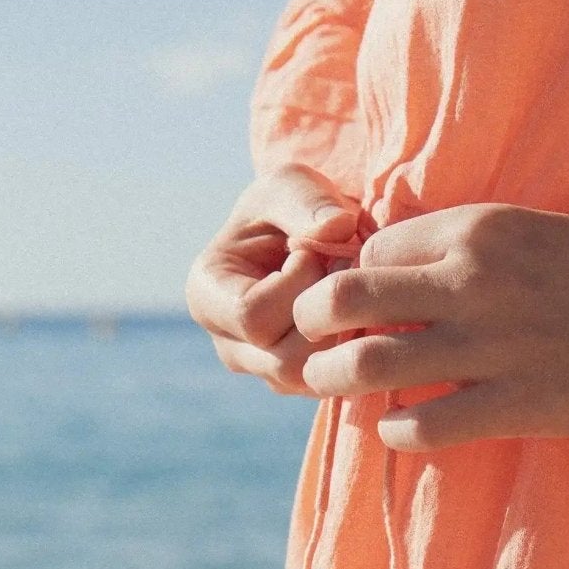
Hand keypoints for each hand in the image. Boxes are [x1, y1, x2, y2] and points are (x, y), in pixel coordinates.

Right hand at [184, 164, 364, 393]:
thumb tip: (335, 228)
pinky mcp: (299, 383)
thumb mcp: (292, 184)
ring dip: (345, 335)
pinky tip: (360, 314)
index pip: (252, 316)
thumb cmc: (292, 206)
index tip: (313, 251)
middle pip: (283, 360)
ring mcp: (263, 371)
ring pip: (310, 380)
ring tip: (352, 292)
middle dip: (327, 315)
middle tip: (346, 272)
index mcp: (208, 295)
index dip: (297, 284)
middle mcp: (229, 344)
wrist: (312, 236)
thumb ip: (307, 201)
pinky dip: (354, 351)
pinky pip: (333, 384)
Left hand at [290, 202, 568, 448]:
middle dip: (313, 328)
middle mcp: (471, 278)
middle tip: (321, 349)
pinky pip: (419, 424)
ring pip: (363, 364)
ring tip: (346, 391)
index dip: (354, 282)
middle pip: (338, 298)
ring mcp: (491, 343)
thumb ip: (468, 250)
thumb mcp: (536, 232)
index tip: (362, 311)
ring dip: (337, 383)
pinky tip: (404, 426)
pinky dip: (395, 429)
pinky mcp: (517, 403)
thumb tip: (400, 277)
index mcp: (476, 227)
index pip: (367, 250)